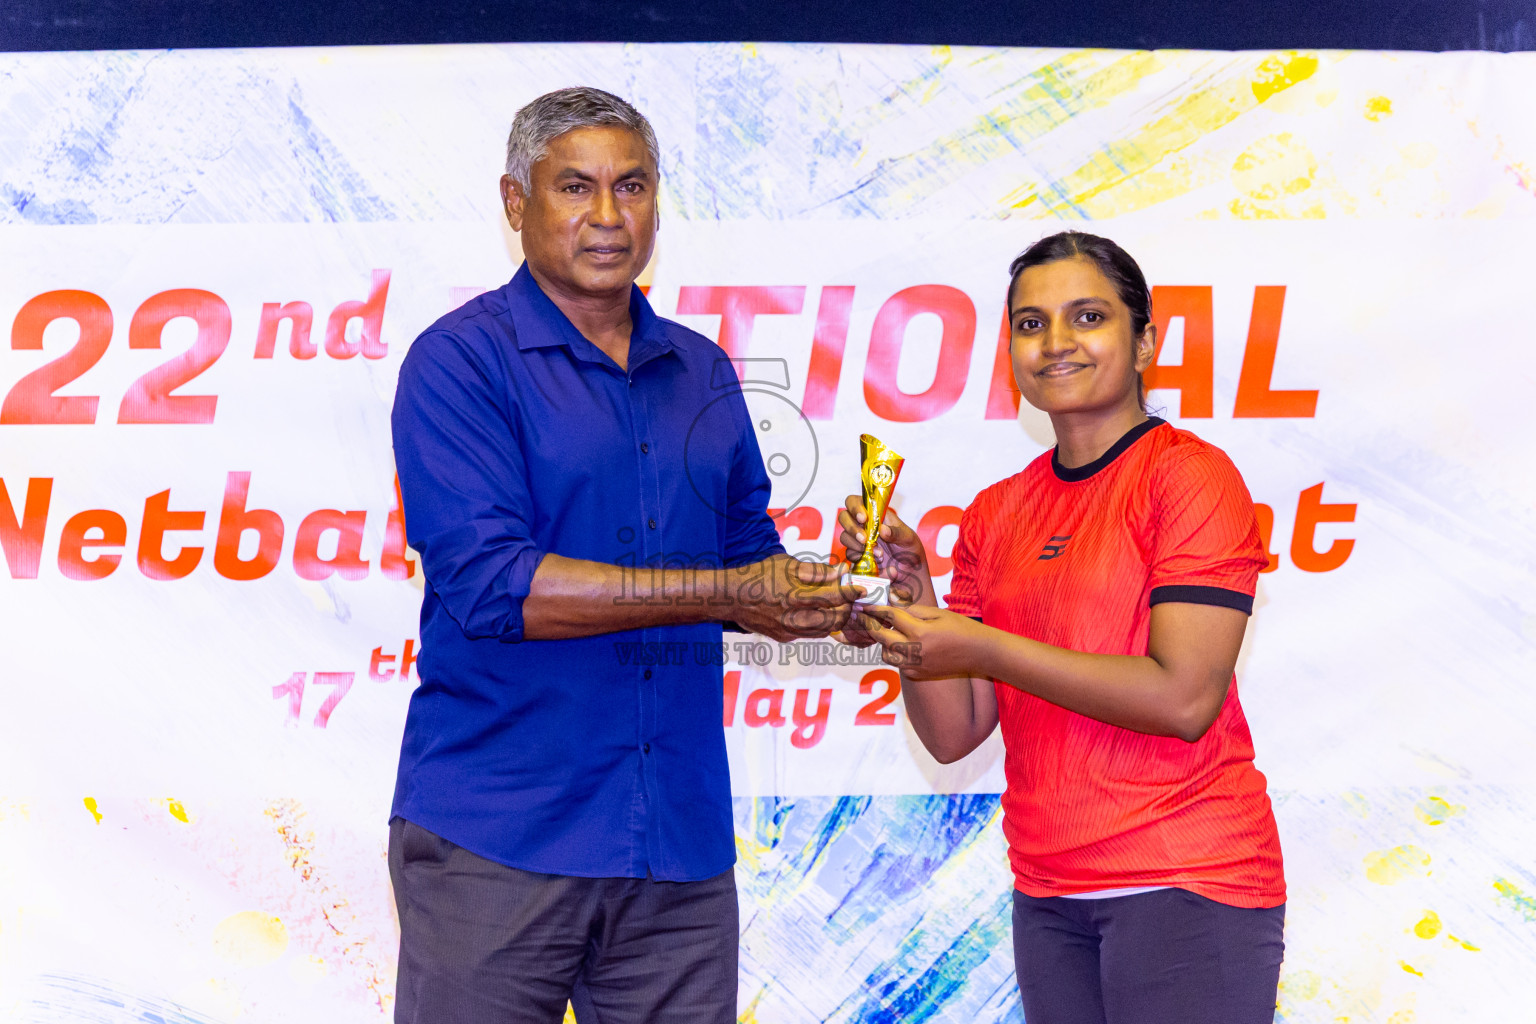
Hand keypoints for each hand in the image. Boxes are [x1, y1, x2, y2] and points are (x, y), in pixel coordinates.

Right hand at [723, 554, 857, 641]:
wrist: (731, 598)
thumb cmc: (758, 576)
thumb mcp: (787, 565)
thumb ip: (816, 571)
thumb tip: (841, 572)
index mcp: (795, 596)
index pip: (832, 598)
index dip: (850, 593)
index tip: (860, 589)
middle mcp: (793, 618)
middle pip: (833, 620)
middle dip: (846, 610)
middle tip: (850, 599)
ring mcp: (788, 630)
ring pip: (823, 631)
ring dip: (834, 620)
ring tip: (838, 606)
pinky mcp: (783, 637)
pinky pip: (809, 634)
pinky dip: (819, 626)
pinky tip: (818, 613)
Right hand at [837, 498, 931, 608]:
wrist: (909, 573)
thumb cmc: (909, 549)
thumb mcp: (908, 538)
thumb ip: (897, 532)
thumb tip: (882, 529)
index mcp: (874, 513)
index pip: (856, 501)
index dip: (855, 507)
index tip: (863, 518)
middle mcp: (863, 525)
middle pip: (844, 517)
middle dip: (851, 528)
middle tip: (864, 539)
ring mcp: (858, 540)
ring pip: (844, 537)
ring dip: (857, 545)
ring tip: (877, 553)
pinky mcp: (857, 556)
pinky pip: (850, 555)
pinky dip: (860, 558)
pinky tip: (875, 562)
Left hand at [858, 604, 991, 680]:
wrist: (978, 653)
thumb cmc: (961, 628)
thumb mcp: (938, 613)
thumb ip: (912, 609)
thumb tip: (893, 602)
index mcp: (920, 631)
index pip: (891, 617)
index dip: (877, 610)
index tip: (867, 606)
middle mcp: (914, 651)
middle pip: (882, 637)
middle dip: (872, 626)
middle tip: (867, 619)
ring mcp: (915, 665)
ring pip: (886, 654)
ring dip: (883, 642)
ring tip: (889, 632)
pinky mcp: (917, 674)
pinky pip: (897, 664)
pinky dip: (895, 654)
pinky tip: (902, 645)